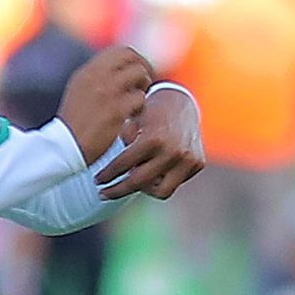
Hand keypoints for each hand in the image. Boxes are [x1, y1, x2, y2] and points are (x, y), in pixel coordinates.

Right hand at [55, 46, 153, 161]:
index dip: (135, 60)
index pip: (120, 51)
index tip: (139, 72)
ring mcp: (108, 91)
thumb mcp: (79, 90)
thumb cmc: (75, 122)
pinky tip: (132, 117)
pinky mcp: (117, 110)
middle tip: (145, 84)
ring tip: (136, 103)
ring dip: (143, 88)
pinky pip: (140, 98)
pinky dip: (140, 107)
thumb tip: (118, 69)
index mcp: (88, 70)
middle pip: (133, 58)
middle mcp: (98, 76)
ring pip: (140, 75)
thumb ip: (97, 77)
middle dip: (144, 69)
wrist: (67, 145)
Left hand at [96, 84, 205, 200]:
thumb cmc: (151, 111)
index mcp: (153, 138)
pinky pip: (175, 183)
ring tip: (133, 180)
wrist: (181, 101)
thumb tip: (110, 168)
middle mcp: (173, 151)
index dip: (107, 175)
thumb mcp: (133, 121)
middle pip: (139, 183)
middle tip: (103, 192)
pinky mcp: (198, 163)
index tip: (97, 181)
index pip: (124, 165)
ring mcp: (188, 159)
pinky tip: (152, 173)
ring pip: (161, 191)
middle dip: (118, 190)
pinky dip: (161, 180)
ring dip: (144, 188)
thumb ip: (123, 143)